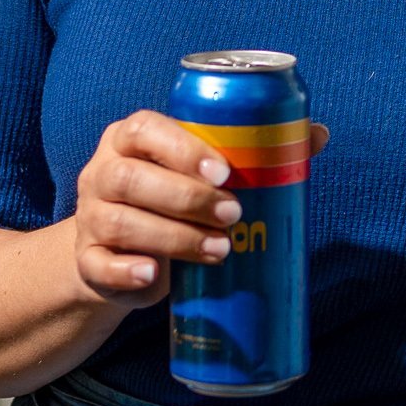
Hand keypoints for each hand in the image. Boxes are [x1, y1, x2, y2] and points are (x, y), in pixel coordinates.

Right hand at [70, 110, 328, 304]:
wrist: (120, 252)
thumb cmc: (173, 199)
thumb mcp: (204, 173)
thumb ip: (255, 152)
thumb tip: (317, 134)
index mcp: (130, 139)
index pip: (145, 130)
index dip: (183, 149)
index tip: (225, 172)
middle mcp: (102, 173)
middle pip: (130, 178)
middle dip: (186, 198)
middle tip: (234, 215)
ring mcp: (90, 219)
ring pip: (119, 222)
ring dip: (173, 237)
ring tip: (219, 250)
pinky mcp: (88, 261)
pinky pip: (98, 265)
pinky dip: (127, 271)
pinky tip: (155, 275)